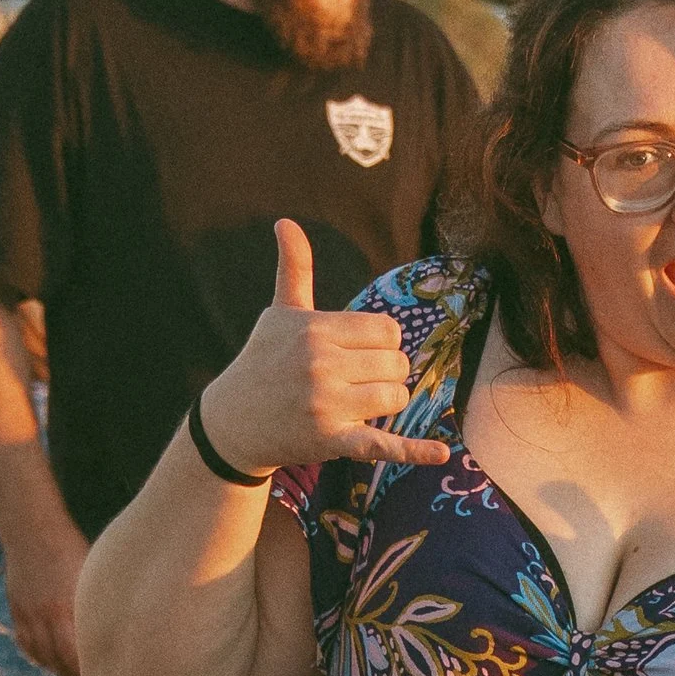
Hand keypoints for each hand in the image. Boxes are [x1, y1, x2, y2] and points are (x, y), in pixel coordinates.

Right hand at [6, 527, 85, 675]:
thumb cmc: (71, 549)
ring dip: (54, 667)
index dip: (88, 672)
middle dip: (73, 674)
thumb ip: (97, 604)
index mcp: (68, 608)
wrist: (32, 530)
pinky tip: (47, 658)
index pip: (76, 656)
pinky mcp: (16, 610)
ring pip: (40, 655)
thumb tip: (117, 627)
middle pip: (58, 661)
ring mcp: (28, 614)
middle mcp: (46, 615)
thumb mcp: (91, 575)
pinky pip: (25, 643)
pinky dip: (36, 655)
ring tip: (68, 671)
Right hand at [195, 222, 452, 477]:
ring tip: (358, 403)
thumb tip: (285, 221)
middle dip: (386, 372)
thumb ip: (295, 268)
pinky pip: (382, 444)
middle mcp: (322, 364)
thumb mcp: (279, 313)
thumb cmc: (262, 361)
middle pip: (396, 363)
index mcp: (317, 329)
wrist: (233, 422)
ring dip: (386, 402)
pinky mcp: (331, 441)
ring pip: (395, 398)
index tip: (363, 352)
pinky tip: (441, 454)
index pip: (387, 331)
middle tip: (356, 380)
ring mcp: (327, 404)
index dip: (384, 343)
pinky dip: (413, 451)